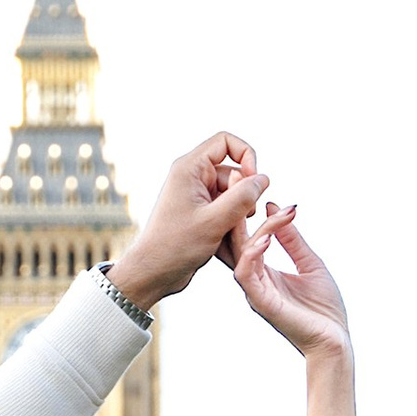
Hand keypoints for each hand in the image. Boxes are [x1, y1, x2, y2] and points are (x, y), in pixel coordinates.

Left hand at [106, 132, 265, 310]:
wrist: (153, 273)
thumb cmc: (174, 247)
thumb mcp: (215, 221)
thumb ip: (243, 197)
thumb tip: (263, 179)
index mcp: (190, 168)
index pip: (226, 142)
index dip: (246, 156)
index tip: (253, 182)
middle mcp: (193, 177)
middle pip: (234, 171)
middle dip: (244, 194)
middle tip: (240, 219)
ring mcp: (197, 195)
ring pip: (233, 193)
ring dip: (240, 212)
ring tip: (230, 234)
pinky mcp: (201, 213)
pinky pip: (227, 210)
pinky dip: (232, 223)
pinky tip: (225, 242)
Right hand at [229, 203, 357, 415]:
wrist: (335, 342)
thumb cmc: (324, 310)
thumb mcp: (310, 263)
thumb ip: (292, 239)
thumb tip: (277, 209)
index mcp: (264, 272)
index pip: (244, 238)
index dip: (244, 212)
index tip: (253, 185)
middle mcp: (255, 281)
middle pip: (234, 243)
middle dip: (234, 213)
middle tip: (236, 181)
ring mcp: (257, 293)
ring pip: (239, 255)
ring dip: (246, 229)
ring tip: (252, 204)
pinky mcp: (263, 304)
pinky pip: (247, 276)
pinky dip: (253, 255)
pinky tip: (265, 238)